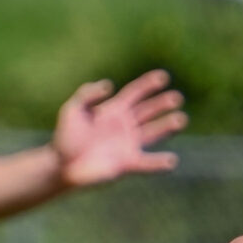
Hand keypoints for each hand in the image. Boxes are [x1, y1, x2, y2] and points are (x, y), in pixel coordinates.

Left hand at [53, 70, 186, 188]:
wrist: (62, 165)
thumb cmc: (65, 136)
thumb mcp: (72, 109)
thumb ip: (88, 93)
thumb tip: (110, 86)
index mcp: (114, 110)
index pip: (135, 93)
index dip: (148, 84)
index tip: (163, 77)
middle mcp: (125, 125)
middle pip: (149, 111)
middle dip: (162, 104)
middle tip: (177, 98)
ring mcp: (128, 144)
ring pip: (153, 133)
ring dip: (167, 126)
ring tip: (181, 120)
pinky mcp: (127, 164)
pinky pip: (147, 163)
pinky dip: (159, 163)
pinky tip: (172, 160)